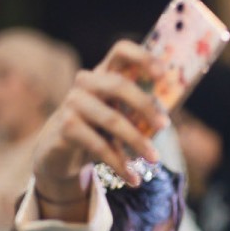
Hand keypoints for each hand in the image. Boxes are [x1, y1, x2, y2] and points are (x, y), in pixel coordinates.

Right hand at [31, 42, 165, 213]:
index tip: (164, 73)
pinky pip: (98, 145)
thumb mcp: (120, 115)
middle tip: (165, 126)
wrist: (60, 151)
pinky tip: (133, 179)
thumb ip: (141, 110)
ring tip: (155, 160)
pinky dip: (119, 163)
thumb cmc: (100, 129)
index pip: (121, 51)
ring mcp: (73, 102)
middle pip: (118, 85)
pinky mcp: (65, 127)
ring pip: (111, 119)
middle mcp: (86, 82)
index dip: (143, 57)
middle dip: (145, 106)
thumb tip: (170, 118)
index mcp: (105, 73)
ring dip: (137, 141)